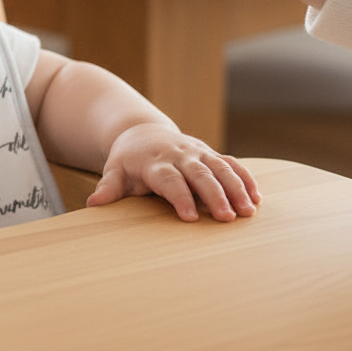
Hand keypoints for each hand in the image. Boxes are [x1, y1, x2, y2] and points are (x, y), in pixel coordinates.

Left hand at [86, 122, 261, 221]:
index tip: (190, 217)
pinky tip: (258, 198)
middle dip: (214, 194)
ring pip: (220, 167)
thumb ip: (109, 187)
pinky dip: (245, 178)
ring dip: (236, 188)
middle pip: (199, 173)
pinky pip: (232, 163)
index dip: (179, 196)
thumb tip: (93, 204)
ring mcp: (197, 152)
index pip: (168, 180)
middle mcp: (179, 155)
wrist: (141, 132)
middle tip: (227, 218)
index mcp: (155, 162)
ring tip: (248, 212)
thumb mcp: (115, 171)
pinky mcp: (210, 153)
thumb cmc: (128, 160)